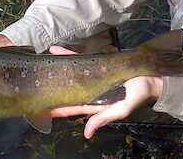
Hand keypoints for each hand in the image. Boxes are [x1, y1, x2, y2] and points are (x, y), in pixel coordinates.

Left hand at [48, 45, 162, 138]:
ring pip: (68, 72)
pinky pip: (78, 59)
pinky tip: (55, 49)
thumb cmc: (136, 95)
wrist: (149, 77)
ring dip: (55, 67)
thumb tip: (86, 133)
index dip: (56, 107)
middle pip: (65, 88)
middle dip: (51, 86)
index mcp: (93, 103)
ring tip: (39, 62)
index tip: (40, 107)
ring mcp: (90, 76)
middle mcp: (88, 90)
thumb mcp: (121, 109)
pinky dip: (67, 54)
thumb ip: (103, 119)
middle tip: (33, 82)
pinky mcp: (95, 64)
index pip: (70, 107)